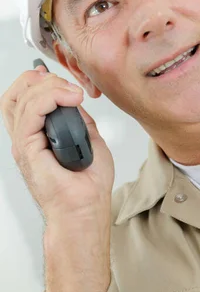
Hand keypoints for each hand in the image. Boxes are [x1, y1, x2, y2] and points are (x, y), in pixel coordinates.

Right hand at [0, 65, 114, 223]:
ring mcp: (24, 144)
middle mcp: (26, 138)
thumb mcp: (90, 140)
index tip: (64, 81)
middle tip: (68, 86)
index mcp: (37, 137)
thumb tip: (75, 100)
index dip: (39, 82)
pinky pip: (30, 113)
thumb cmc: (88, 187)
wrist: (86, 211)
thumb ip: (80, 120)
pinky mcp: (27, 149)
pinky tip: (69, 98)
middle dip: (43, 80)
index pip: (24, 99)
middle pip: (17, 94)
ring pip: (21, 99)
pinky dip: (49, 98)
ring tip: (72, 93)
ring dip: (49, 87)